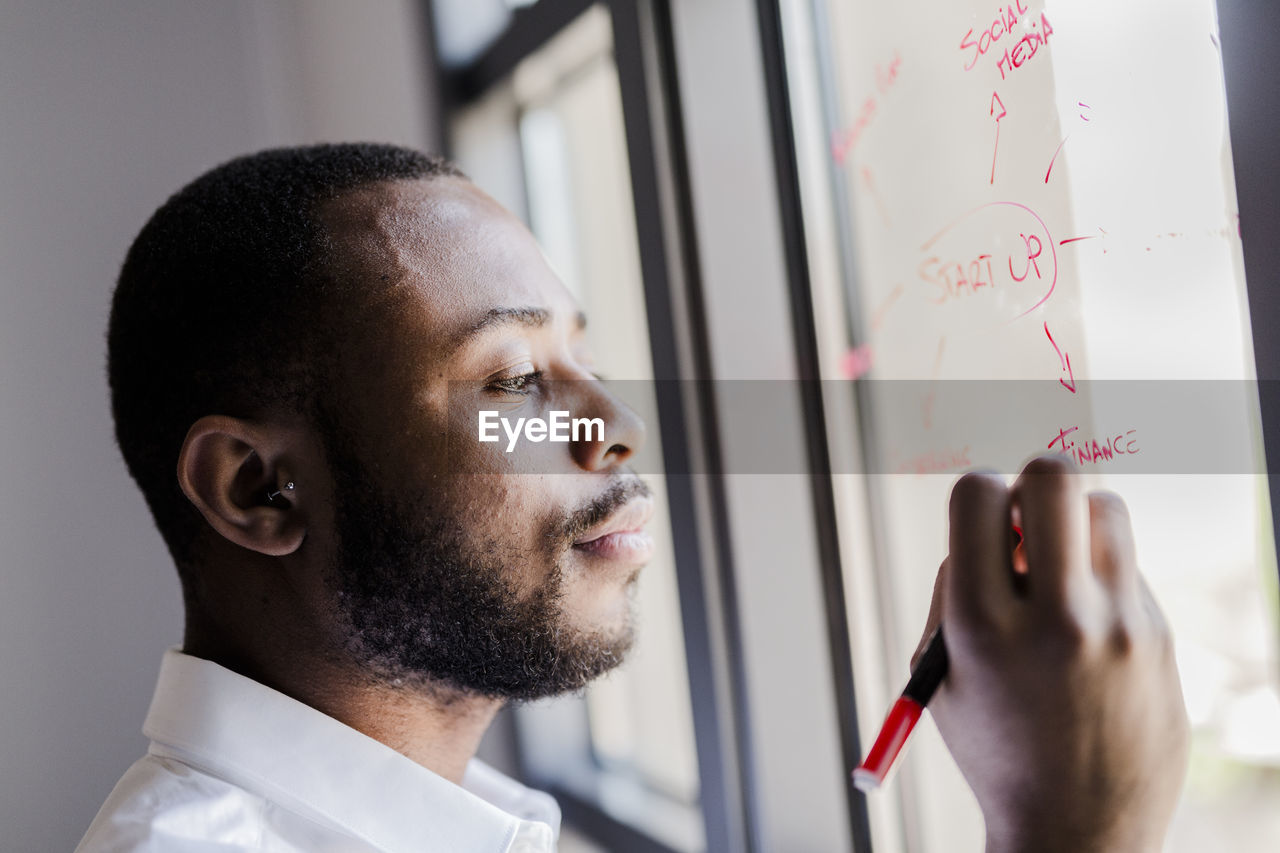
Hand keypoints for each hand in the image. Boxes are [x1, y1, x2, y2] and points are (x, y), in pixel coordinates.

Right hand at [915, 456, 1188, 852]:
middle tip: (1025, 522)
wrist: (1077, 830)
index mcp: (982, 626)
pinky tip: (1090, 630)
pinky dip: (1102, 578)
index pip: (977, 494)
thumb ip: (956, 588)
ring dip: (1074, 523)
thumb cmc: (995, 744)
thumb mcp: (943, 672)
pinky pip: (1127, 567)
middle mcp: (1056, 617)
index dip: (974, 493)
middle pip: (1054, 479)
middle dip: (1031, 484)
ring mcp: (1118, 627)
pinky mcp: (1160, 638)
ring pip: (1105, 508)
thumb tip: (995, 518)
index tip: (978, 518)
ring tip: (1060, 571)